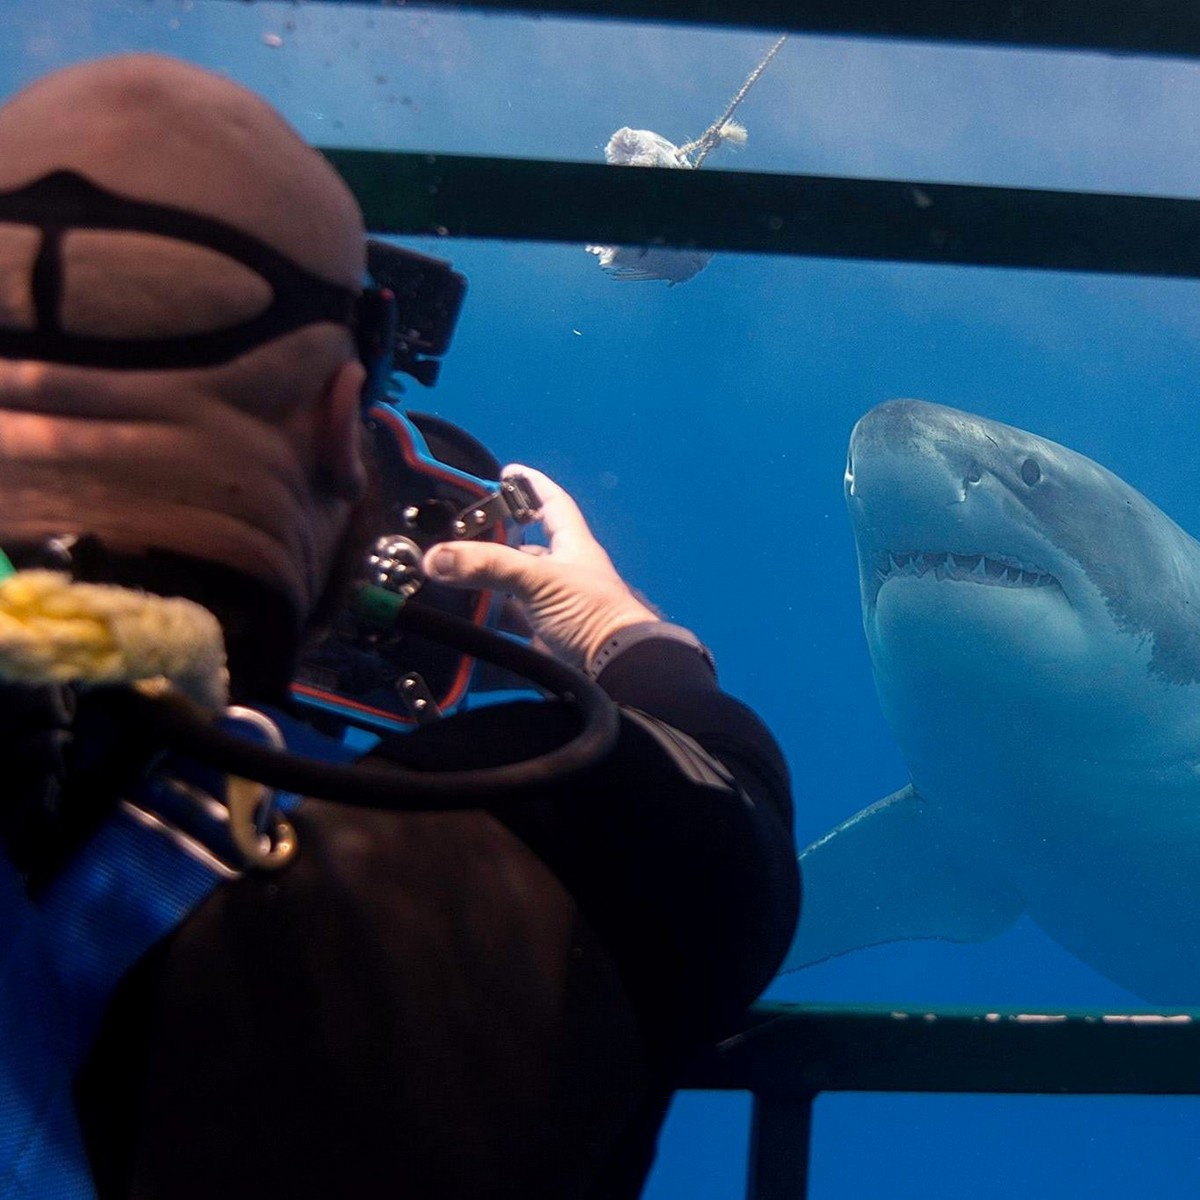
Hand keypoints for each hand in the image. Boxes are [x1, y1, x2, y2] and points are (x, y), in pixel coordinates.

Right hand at [422, 465, 658, 668]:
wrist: (617, 671)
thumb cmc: (591, 613)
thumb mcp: (539, 579)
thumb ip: (489, 566)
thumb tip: (437, 558)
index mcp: (572, 546)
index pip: (553, 503)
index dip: (532, 484)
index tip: (508, 471)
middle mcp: (564, 573)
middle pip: (525, 548)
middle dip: (494, 542)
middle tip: (458, 536)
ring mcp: (554, 607)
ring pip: (514, 589)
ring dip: (486, 585)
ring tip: (449, 577)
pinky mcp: (545, 639)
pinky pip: (510, 626)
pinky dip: (488, 624)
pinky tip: (464, 622)